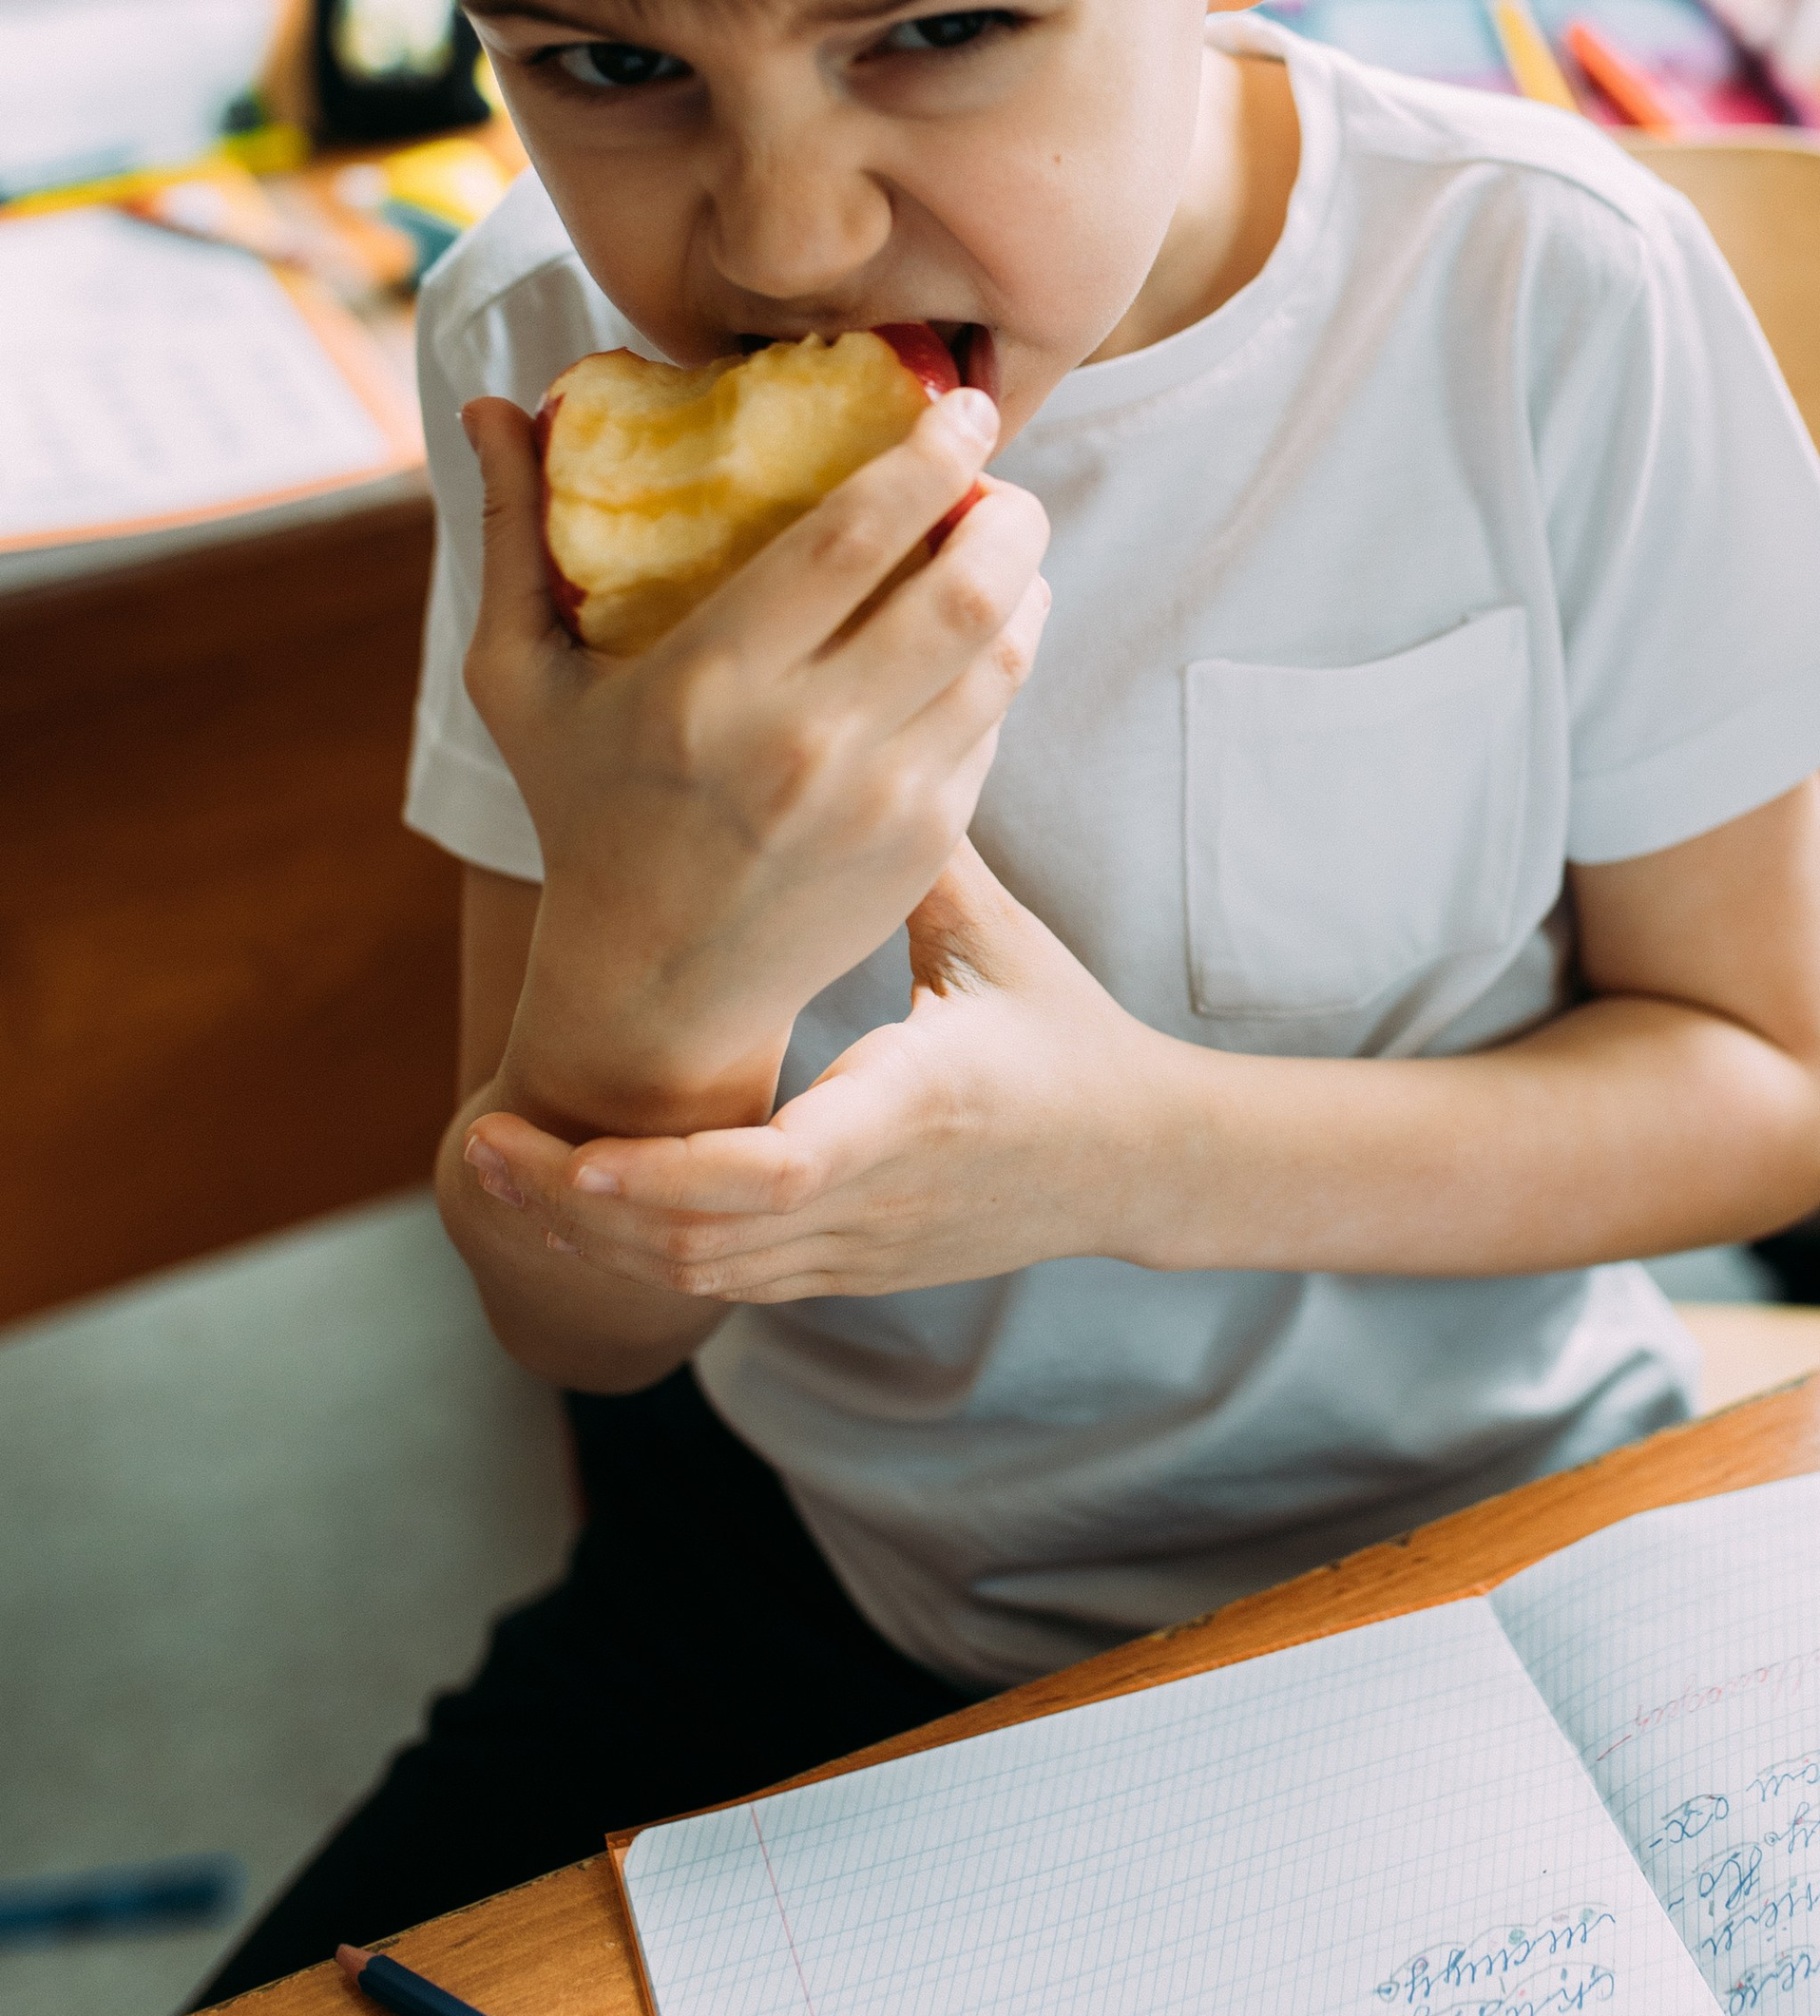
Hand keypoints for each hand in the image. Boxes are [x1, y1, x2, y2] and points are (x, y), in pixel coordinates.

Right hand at [461, 391, 1050, 1131]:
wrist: (656, 986)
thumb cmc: (582, 811)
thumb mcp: (523, 681)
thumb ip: (512, 536)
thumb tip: (496, 405)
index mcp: (710, 682)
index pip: (856, 535)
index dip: (928, 454)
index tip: (958, 406)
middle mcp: (809, 741)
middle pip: (965, 585)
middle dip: (1007, 510)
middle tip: (996, 474)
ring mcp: (883, 798)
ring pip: (1003, 653)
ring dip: (1023, 580)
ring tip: (999, 541)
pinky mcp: (929, 841)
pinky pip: (995, 720)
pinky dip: (1004, 659)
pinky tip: (981, 630)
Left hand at [463, 846, 1175, 1299]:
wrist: (1140, 1164)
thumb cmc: (1070, 1037)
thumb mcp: (1000, 944)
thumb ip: (919, 854)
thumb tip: (854, 731)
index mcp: (910, 1108)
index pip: (773, 1170)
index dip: (664, 1172)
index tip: (581, 1147)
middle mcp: (874, 1199)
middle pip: (699, 1245)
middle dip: (577, 1210)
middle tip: (482, 1145)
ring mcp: (859, 1249)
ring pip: (698, 1278)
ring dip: (591, 1236)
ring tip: (499, 1169)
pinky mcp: (849, 1272)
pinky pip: (724, 1284)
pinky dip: (638, 1251)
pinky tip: (572, 1201)